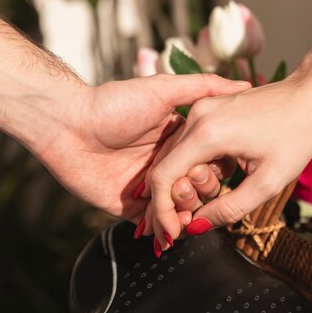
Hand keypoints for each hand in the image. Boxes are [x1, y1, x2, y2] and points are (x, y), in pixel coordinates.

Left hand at [34, 73, 249, 222]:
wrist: (67, 125)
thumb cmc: (113, 103)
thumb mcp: (164, 88)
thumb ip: (204, 86)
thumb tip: (244, 84)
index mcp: (177, 138)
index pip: (210, 159)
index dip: (216, 165)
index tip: (213, 164)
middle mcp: (166, 163)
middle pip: (200, 186)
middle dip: (203, 188)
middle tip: (190, 180)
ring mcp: (150, 187)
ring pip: (183, 208)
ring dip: (188, 209)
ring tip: (181, 204)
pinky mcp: (130, 208)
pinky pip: (157, 224)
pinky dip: (169, 228)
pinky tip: (175, 226)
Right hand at [146, 73, 311, 247]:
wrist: (309, 96)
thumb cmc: (296, 135)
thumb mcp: (268, 182)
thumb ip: (230, 209)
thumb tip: (196, 226)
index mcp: (208, 133)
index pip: (163, 177)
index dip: (162, 211)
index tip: (173, 233)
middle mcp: (197, 116)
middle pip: (165, 167)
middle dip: (175, 199)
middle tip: (196, 217)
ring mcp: (200, 108)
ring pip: (175, 156)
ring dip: (186, 182)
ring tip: (217, 190)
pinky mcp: (206, 107)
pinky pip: (187, 143)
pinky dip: (194, 165)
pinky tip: (220, 172)